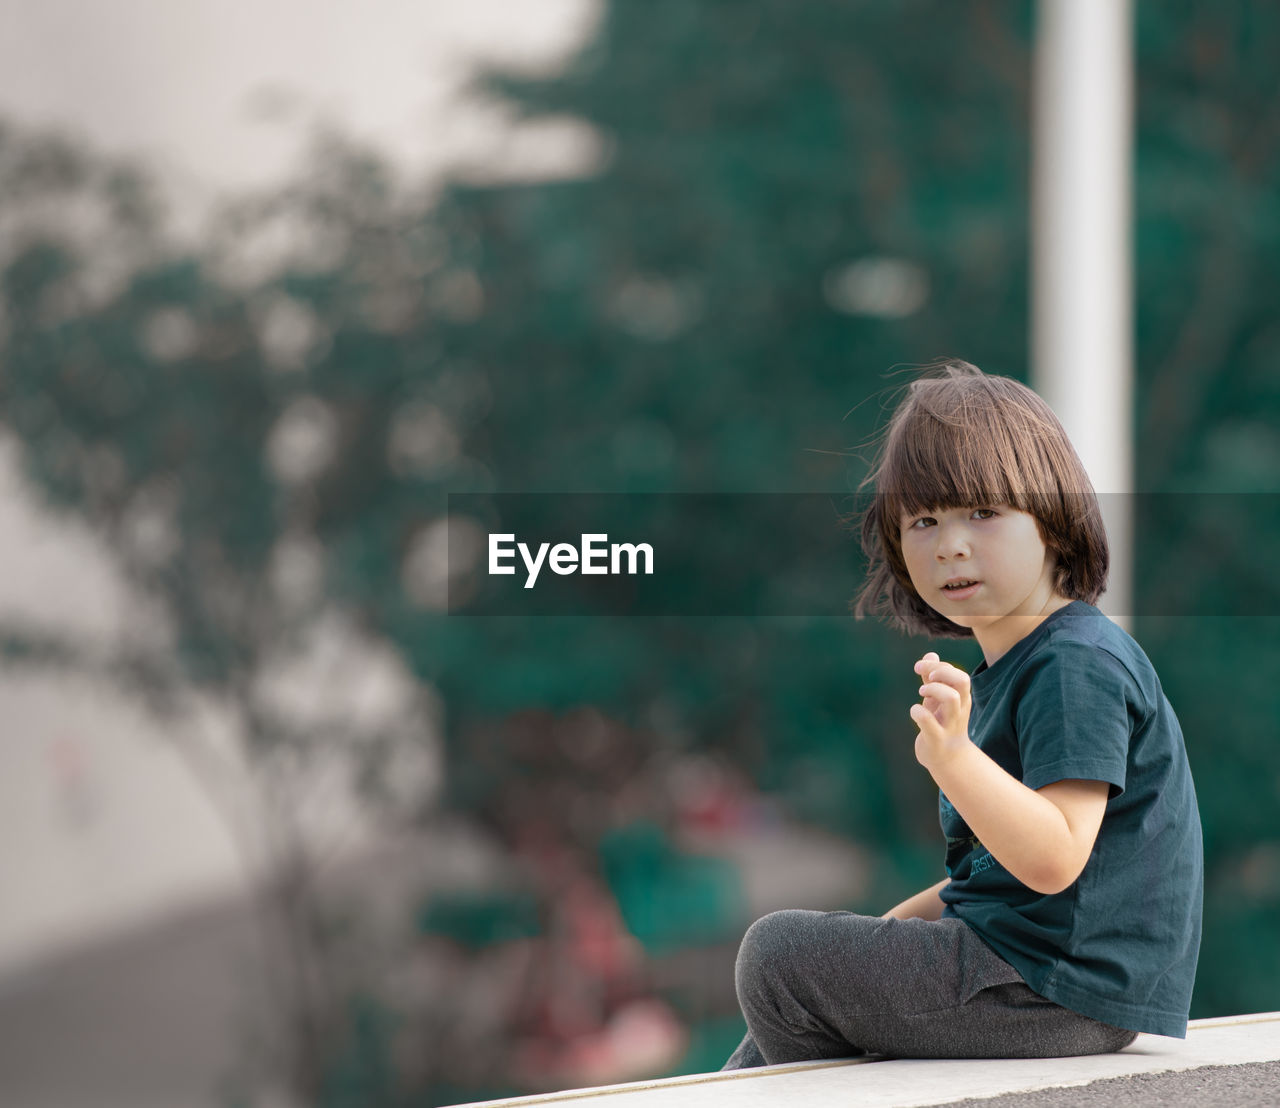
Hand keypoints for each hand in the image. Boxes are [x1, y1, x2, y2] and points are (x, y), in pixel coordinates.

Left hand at [910, 652, 972, 771]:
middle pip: (962, 681)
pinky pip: (927, 721)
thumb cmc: (942, 723)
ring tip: (922, 693)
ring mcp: (950, 725)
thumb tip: (930, 654)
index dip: (939, 666)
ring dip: (933, 690)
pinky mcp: (937, 739)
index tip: (920, 668)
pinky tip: (915, 712)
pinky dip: (917, 711)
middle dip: (942, 673)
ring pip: (951, 698)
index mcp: (962, 699)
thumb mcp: (938, 699)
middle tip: (927, 679)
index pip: (959, 674)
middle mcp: (960, 710)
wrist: (949, 760)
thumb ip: (933, 677)